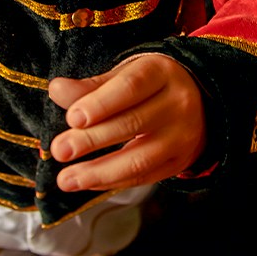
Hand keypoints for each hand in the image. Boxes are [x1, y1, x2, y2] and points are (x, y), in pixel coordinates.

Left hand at [47, 53, 205, 191]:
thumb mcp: (125, 75)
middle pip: (133, 124)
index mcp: (161, 73)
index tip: (72, 118)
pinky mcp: (179, 162)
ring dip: (99, 172)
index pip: (130, 87)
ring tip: (66, 179)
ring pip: (139, 159)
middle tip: (60, 150)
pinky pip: (143, 177)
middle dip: (92, 140)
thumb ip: (91, 86)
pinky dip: (112, 182)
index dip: (101, 103)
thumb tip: (57, 89)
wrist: (199, 102)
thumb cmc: (151, 86)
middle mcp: (177, 104)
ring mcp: (182, 136)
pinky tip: (87, 182)